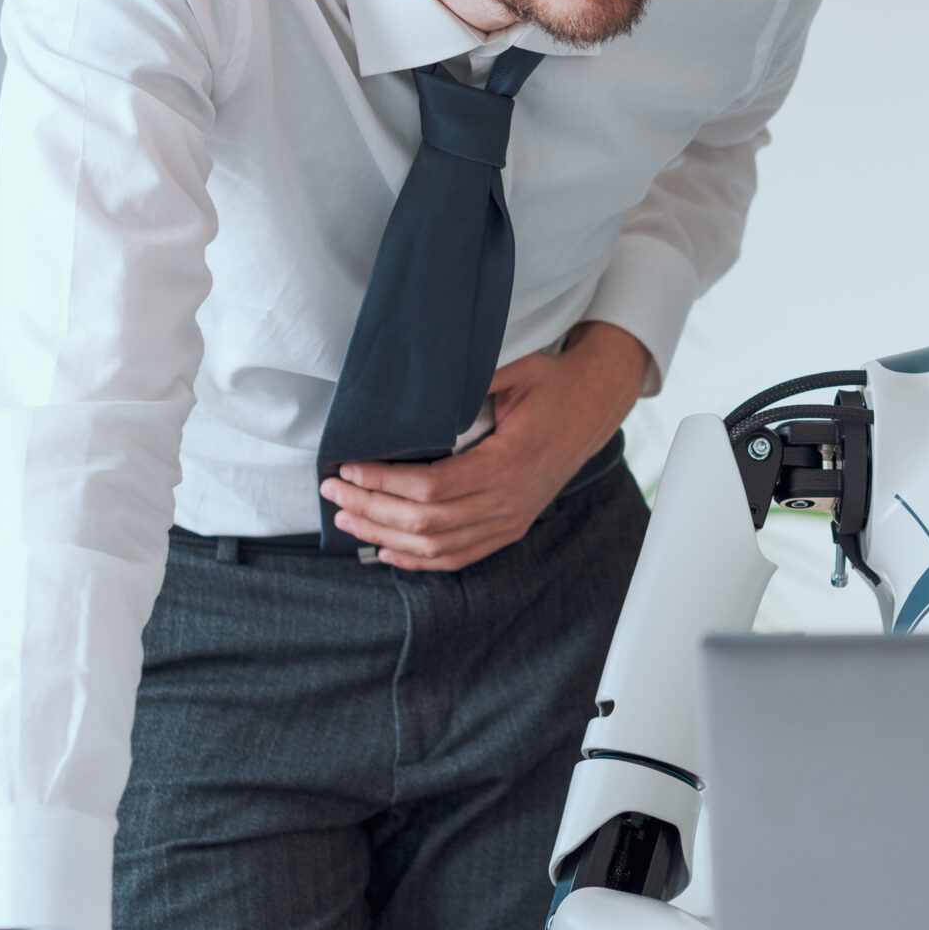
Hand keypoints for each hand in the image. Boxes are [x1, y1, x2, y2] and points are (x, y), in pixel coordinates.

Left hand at [320, 322, 647, 571]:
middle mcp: (510, 500)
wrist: (595, 406)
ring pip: (437, 546)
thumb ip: (468, 381)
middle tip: (332, 493)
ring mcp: (512, 519)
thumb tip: (411, 384)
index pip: (431, 487)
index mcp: (509, 462)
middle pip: (427, 522)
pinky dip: (419, 559)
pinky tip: (387, 550)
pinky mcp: (511, 527)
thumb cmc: (553, 384)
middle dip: (371, 509)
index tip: (349, 468)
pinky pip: (459, 556)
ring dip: (386, 536)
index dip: (383, 482)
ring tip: (348, 519)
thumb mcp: (516, 370)